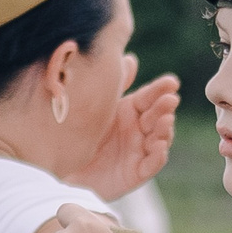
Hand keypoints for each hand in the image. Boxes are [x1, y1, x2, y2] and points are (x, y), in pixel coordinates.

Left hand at [64, 67, 179, 202]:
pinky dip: (158, 156)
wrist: (59, 169)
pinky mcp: (136, 172)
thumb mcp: (94, 106)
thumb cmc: (77, 133)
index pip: (149, 97)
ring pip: (159, 139)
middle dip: (165, 108)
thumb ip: (114, 85)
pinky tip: (159, 147)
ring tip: (165, 121)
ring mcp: (139, 151)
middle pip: (157, 116)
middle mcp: (138, 130)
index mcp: (129, 111)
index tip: (172, 82)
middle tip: (170, 100)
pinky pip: (151, 164)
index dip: (161, 89)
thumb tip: (130, 59)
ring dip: (165, 130)